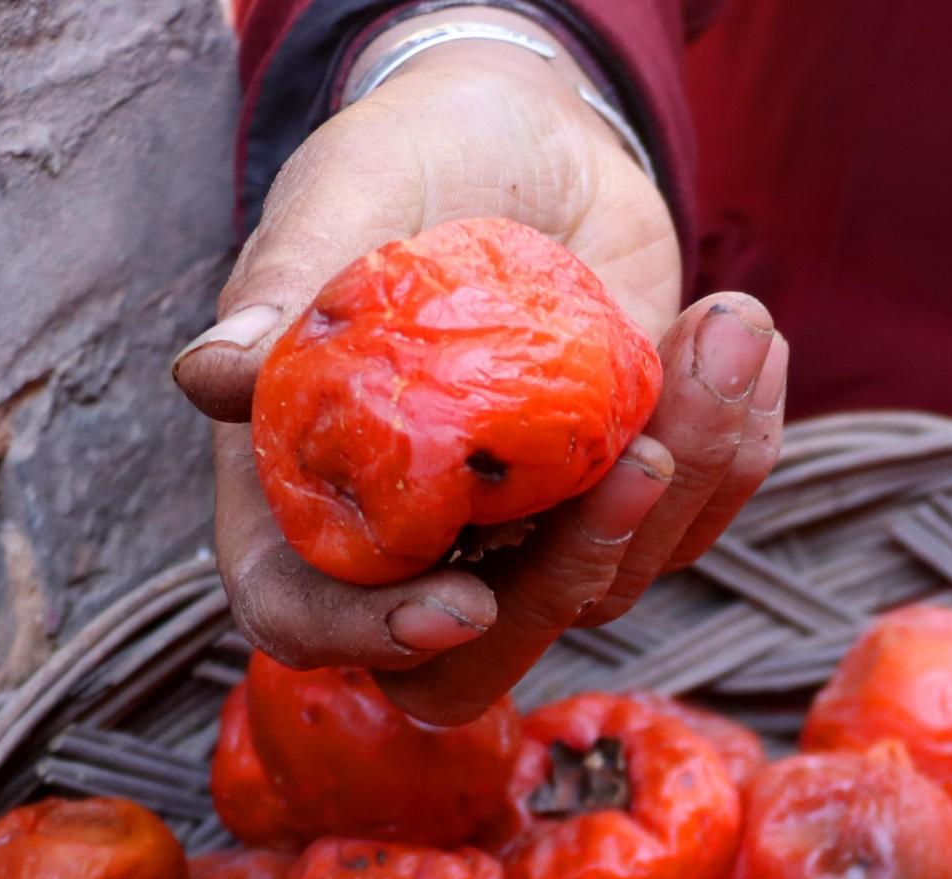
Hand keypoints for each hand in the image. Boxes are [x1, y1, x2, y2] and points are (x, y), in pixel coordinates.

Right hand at [175, 16, 786, 723]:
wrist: (525, 136)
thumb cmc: (407, 166)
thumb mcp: (341, 200)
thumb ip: (281, 291)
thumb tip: (208, 378)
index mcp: (305, 487)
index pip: (303, 618)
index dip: (367, 636)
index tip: (456, 599)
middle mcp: (410, 542)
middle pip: (465, 669)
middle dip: (566, 582)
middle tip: (643, 459)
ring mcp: (525, 539)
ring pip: (606, 589)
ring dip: (686, 470)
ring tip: (723, 325)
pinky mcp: (623, 506)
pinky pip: (691, 524)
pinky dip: (736, 440)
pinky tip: (742, 335)